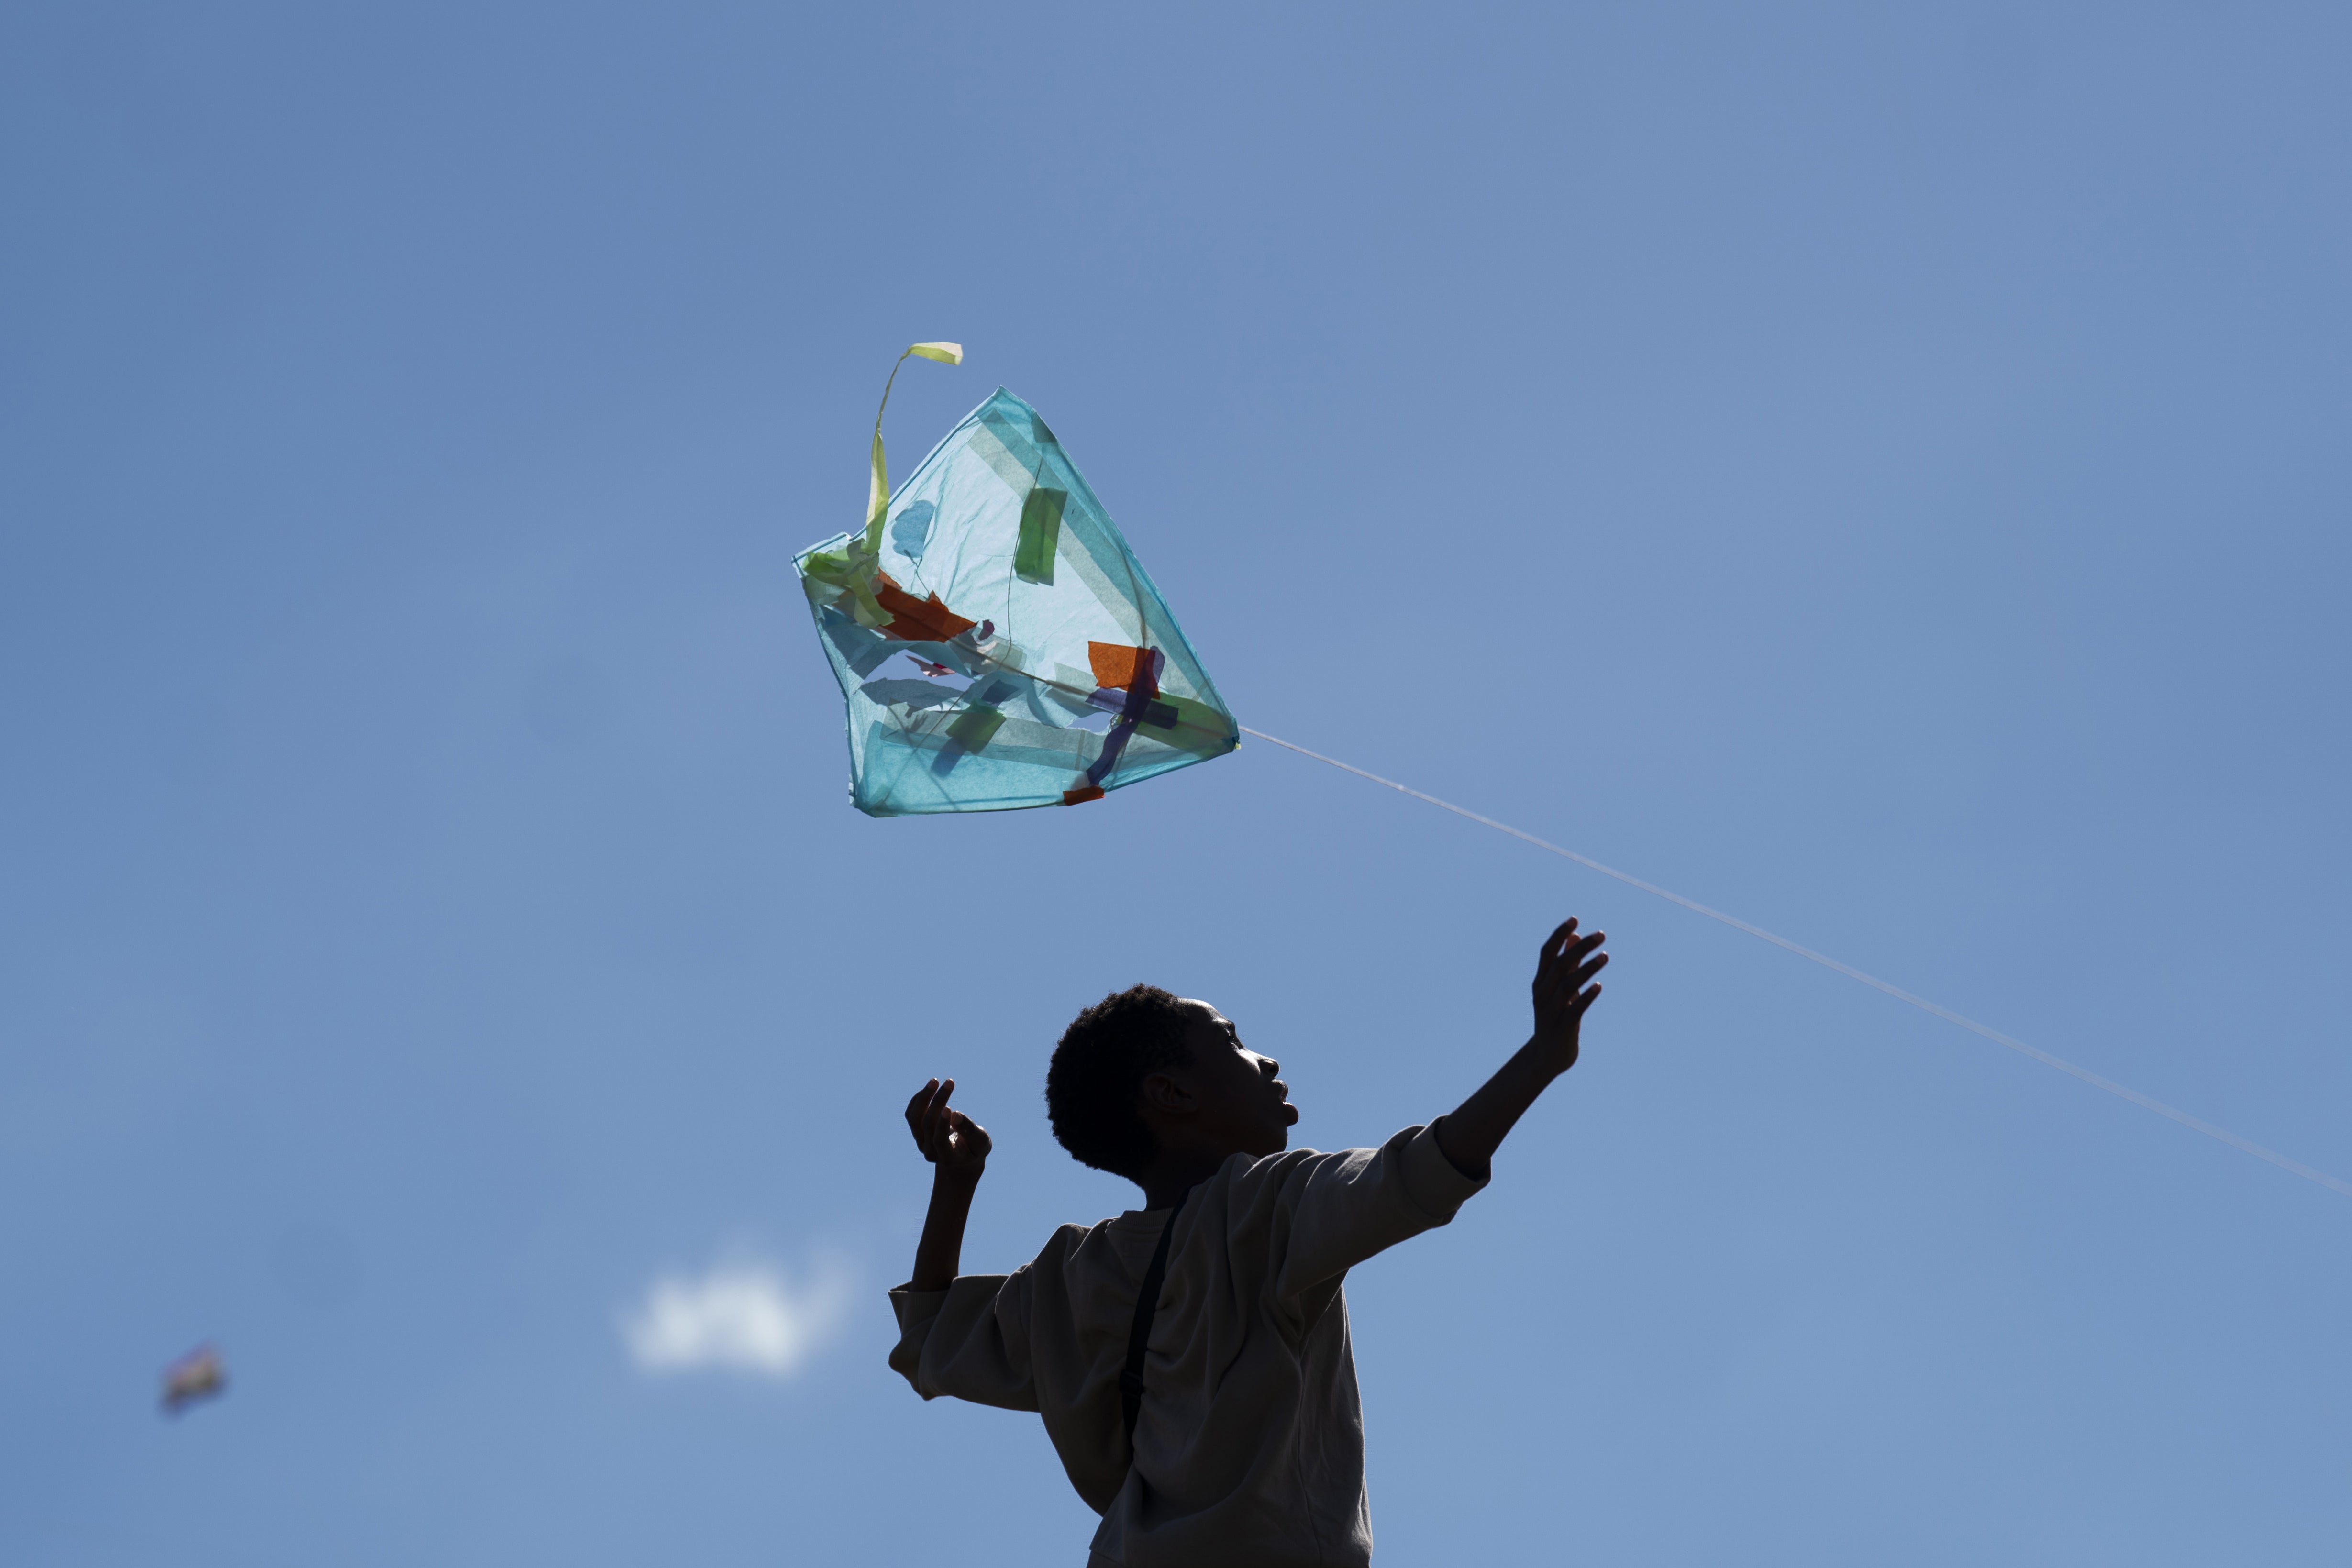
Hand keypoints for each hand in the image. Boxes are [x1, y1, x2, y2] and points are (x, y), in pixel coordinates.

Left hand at [904, 1077, 991, 1184]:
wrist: (961, 1156)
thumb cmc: (975, 1147)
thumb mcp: (980, 1142)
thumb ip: (970, 1131)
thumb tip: (956, 1115)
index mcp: (948, 1157)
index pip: (939, 1140)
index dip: (942, 1124)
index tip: (949, 1107)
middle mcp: (930, 1152)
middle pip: (927, 1125)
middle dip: (938, 1102)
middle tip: (950, 1082)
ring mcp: (921, 1143)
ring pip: (914, 1119)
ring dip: (924, 1098)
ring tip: (935, 1081)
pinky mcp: (917, 1133)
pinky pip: (911, 1115)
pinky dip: (919, 1099)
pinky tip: (931, 1087)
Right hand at [1530, 917, 1606, 1074]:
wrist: (1547, 1056)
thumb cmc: (1555, 1017)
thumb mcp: (1558, 989)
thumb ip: (1567, 964)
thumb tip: (1575, 936)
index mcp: (1540, 982)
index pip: (1547, 953)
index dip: (1559, 935)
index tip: (1575, 919)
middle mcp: (1542, 994)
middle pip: (1559, 965)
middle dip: (1580, 948)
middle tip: (1601, 935)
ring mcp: (1550, 1012)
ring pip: (1567, 985)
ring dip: (1587, 969)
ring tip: (1605, 956)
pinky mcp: (1562, 1029)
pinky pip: (1574, 1010)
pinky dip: (1586, 997)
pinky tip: (1599, 986)